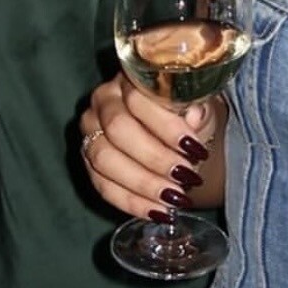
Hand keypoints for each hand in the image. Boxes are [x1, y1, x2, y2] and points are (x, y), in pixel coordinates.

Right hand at [78, 74, 226, 217]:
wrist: (177, 134)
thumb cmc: (187, 114)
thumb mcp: (199, 107)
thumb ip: (196, 109)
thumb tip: (193, 116)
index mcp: (130, 77)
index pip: (138, 98)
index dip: (165, 126)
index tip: (194, 148)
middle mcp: (103, 100)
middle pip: (118, 130)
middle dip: (155, 158)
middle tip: (187, 176)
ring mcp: (90, 131)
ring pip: (105, 160)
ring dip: (143, 184)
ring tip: (176, 198)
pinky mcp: (88, 161)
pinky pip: (102, 186)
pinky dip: (131, 202)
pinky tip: (158, 211)